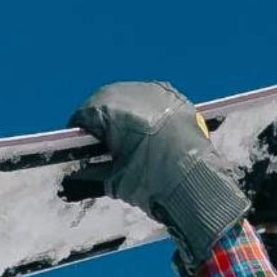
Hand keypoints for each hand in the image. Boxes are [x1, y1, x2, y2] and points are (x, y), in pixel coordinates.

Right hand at [67, 80, 249, 256]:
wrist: (197, 184)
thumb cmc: (152, 183)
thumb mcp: (115, 181)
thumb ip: (92, 174)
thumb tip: (78, 175)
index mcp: (111, 110)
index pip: (84, 115)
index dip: (79, 133)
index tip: (78, 148)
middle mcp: (132, 92)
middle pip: (106, 101)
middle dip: (101, 121)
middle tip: (101, 145)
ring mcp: (156, 92)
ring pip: (129, 98)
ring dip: (123, 115)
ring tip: (126, 139)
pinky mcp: (175, 97)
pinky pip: (151, 100)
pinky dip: (144, 114)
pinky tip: (147, 133)